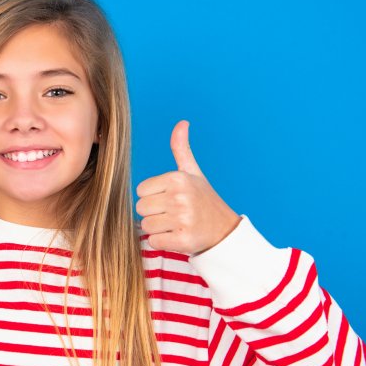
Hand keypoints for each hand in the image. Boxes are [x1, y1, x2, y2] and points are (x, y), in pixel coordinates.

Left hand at [135, 120, 240, 254]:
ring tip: (175, 224)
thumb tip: (182, 122)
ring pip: (146, 226)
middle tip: (173, 213)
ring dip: (158, 229)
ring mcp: (182, 219)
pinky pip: (154, 242)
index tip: (169, 198)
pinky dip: (163, 242)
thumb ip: (181, 148)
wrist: (225, 230)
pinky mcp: (183, 240)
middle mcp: (180, 197)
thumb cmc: (203, 199)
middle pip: (141, 208)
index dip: (152, 196)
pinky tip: (177, 235)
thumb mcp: (193, 172)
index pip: (141, 190)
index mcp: (178, 178)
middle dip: (153, 213)